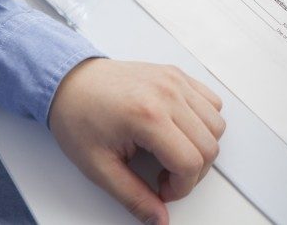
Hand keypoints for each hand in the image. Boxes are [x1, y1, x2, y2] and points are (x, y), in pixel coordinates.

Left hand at [48, 59, 224, 223]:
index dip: (181, 188)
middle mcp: (167, 94)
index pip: (190, 162)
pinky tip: (179, 130)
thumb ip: (133, 197)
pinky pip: (212, 102)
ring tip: (171, 151)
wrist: (70, 83)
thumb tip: (158, 219)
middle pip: (209, 145)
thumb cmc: (79, 118)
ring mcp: (175, 81)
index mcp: (147, 116)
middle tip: (165, 175)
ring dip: (201, 147)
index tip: (162, 190)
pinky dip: (204, 121)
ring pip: (216, 124)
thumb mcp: (99, 167)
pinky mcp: (178, 75)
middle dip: (192, 172)